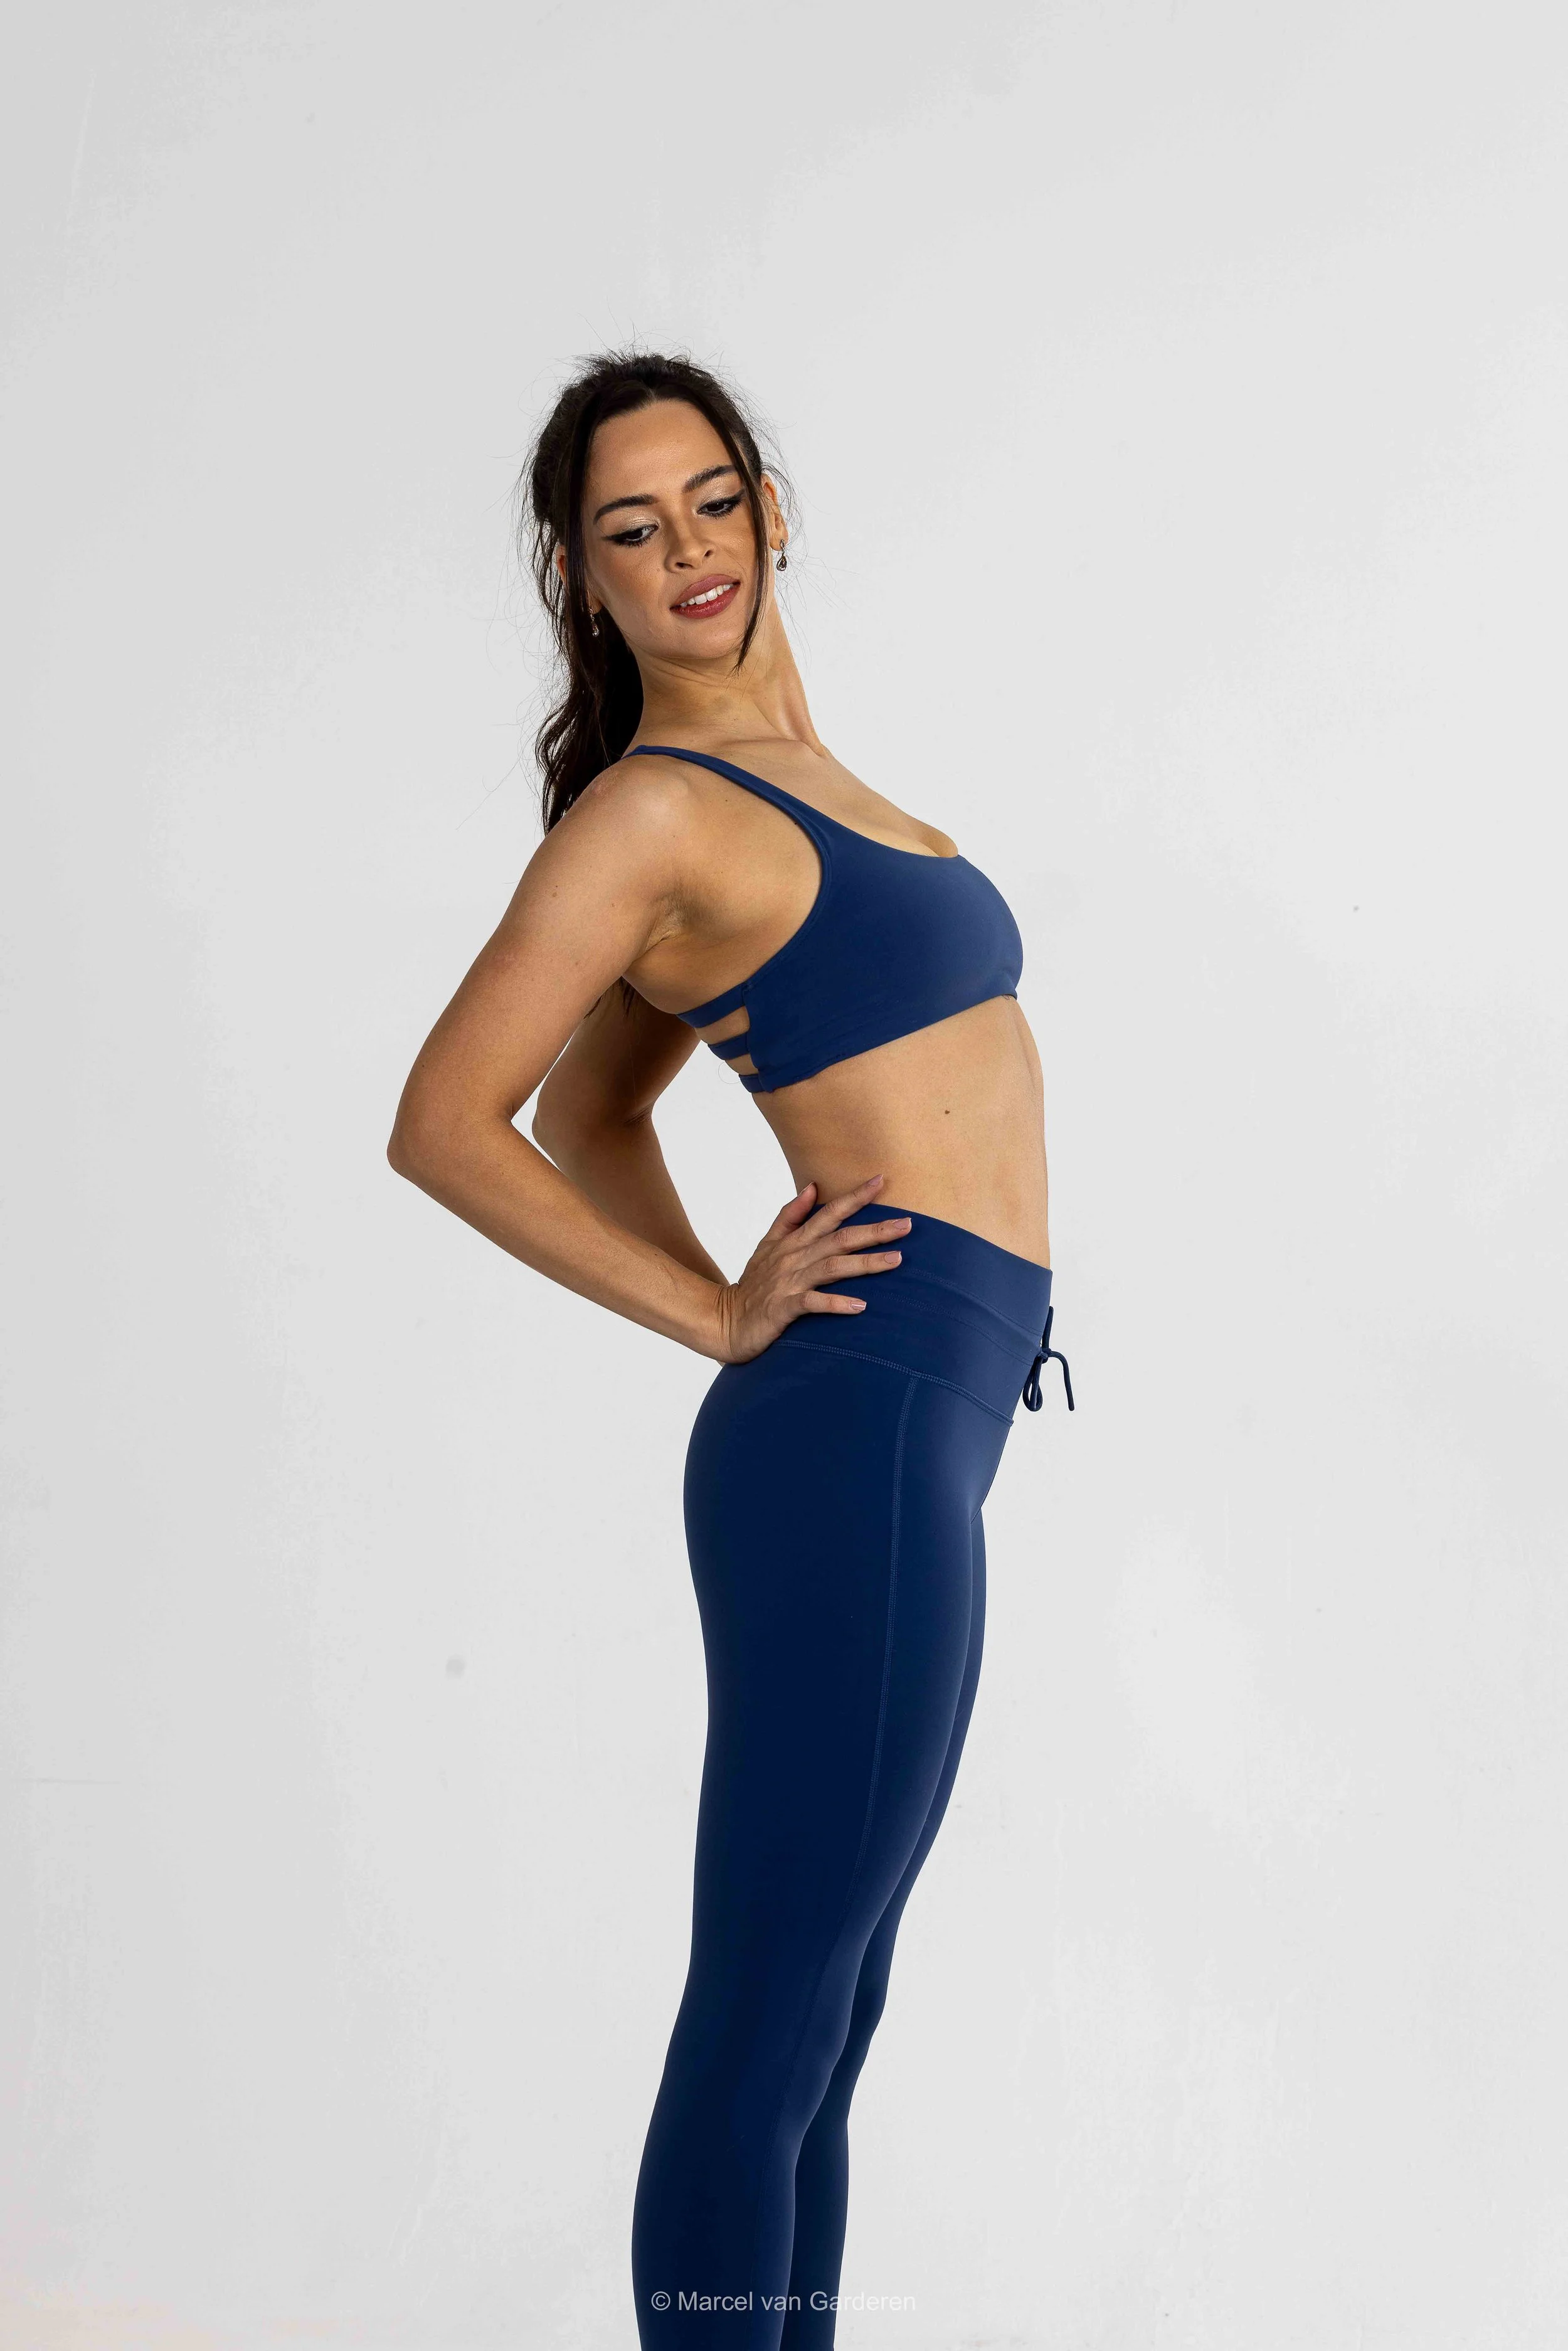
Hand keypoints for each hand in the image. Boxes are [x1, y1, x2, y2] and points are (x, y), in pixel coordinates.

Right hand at [712, 1175, 910, 1364]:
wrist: (724, 1320)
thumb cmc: (753, 1284)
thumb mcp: (767, 1244)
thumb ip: (789, 1216)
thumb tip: (811, 1187)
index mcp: (793, 1241)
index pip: (829, 1212)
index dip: (855, 1196)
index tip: (881, 1181)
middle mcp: (794, 1257)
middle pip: (840, 1238)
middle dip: (875, 1230)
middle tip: (908, 1224)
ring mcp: (789, 1282)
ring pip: (833, 1267)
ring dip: (865, 1263)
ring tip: (896, 1260)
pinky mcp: (784, 1308)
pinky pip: (813, 1303)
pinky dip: (836, 1303)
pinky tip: (861, 1306)